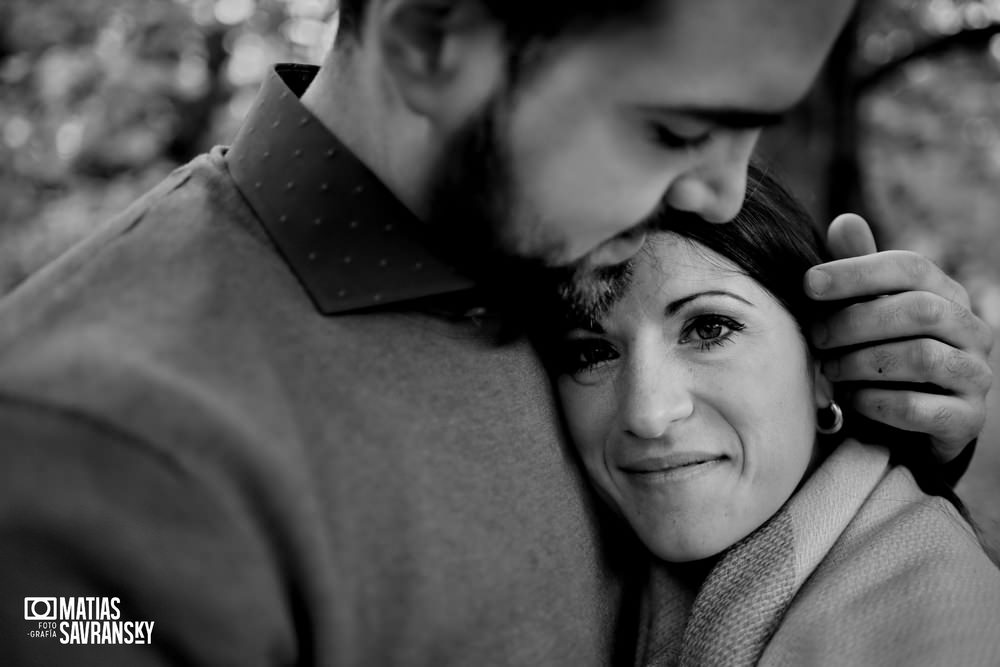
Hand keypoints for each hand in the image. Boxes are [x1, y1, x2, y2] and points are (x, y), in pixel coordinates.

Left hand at [804, 214, 993, 461]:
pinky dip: (877, 403)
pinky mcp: (967, 420)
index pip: (910, 267)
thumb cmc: (879, 354)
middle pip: (919, 310)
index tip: (809, 284)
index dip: (857, 271)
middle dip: (856, 322)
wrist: (906, 423)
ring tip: (831, 370)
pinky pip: (922, 409)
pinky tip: (852, 400)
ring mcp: (976, 375)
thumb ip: (857, 271)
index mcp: (947, 294)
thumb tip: (844, 221)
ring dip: (863, 363)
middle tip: (816, 337)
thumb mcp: (865, 310)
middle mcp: (972, 330)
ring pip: (923, 358)